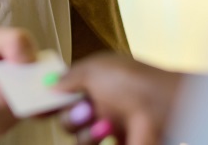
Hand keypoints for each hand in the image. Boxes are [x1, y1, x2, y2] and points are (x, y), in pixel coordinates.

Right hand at [54, 53, 186, 144]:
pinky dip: (92, 142)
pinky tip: (105, 133)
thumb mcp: (94, 69)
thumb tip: (49, 85)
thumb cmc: (133, 81)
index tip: (40, 106)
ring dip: (84, 132)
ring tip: (102, 124)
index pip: (66, 93)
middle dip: (70, 115)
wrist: (167, 106)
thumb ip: (68, 77)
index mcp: (94, 82)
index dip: (52, 100)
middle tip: (85, 111)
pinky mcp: (119, 143)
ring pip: (78, 137)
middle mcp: (101, 104)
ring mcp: (110, 127)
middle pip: (67, 118)